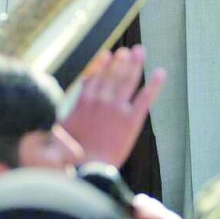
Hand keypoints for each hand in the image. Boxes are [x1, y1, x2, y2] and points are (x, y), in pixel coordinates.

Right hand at [61, 45, 165, 166]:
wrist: (89, 169)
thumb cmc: (71, 153)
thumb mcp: (60, 128)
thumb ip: (66, 111)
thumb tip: (59, 103)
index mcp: (84, 101)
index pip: (95, 76)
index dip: (102, 64)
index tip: (107, 53)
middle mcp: (101, 100)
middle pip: (113, 74)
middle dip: (121, 60)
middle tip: (128, 50)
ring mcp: (117, 109)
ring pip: (128, 80)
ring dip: (135, 64)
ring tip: (140, 51)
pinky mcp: (132, 120)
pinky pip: (145, 97)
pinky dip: (154, 85)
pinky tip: (160, 73)